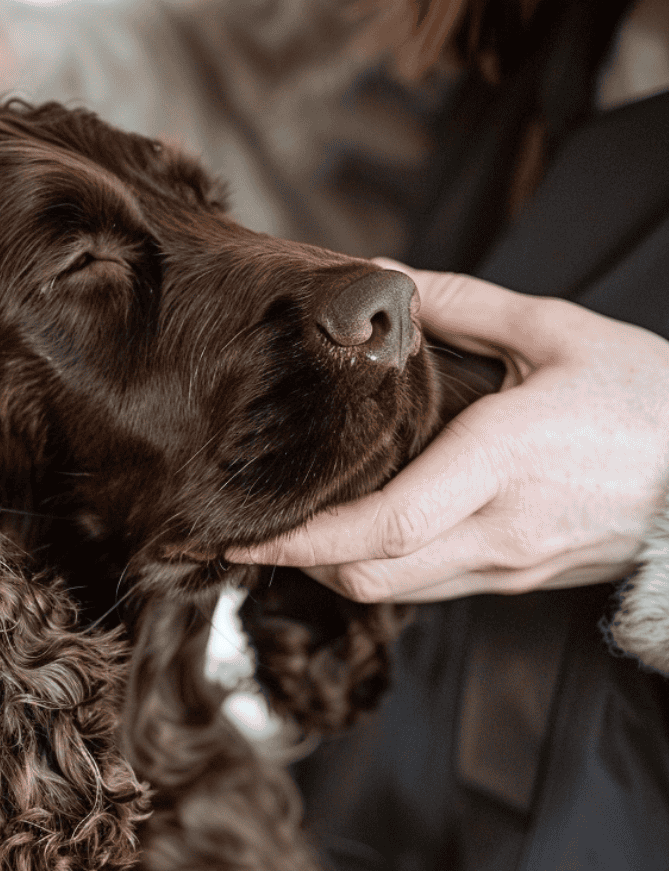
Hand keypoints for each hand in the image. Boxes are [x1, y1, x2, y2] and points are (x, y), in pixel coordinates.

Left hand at [227, 262, 668, 601]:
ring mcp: (508, 566)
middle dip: (298, 560)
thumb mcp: (559, 331)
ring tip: (294, 528)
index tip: (242, 534)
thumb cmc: (651, 400)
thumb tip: (383, 279)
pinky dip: (379, 568)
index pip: (380, 527)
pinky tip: (361, 532)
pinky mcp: (518, 579)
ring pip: (394, 592)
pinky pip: (428, 587)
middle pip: (369, 576)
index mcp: (501, 464)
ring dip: (334, 567)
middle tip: (251, 528)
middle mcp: (497, 531)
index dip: (301, 539)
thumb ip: (462, 306)